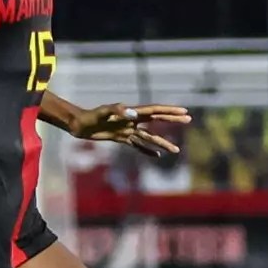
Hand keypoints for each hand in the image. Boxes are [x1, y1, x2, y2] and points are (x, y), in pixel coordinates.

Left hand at [71, 103, 191, 157]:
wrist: (79, 124)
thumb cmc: (90, 117)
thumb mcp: (102, 112)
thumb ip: (116, 110)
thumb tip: (133, 113)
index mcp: (131, 112)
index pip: (154, 110)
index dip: (169, 110)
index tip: (184, 110)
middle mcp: (132, 120)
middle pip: (157, 120)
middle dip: (172, 120)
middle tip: (188, 119)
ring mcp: (128, 130)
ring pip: (150, 137)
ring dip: (163, 143)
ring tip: (176, 150)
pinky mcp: (121, 138)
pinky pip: (137, 146)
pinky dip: (147, 151)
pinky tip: (157, 156)